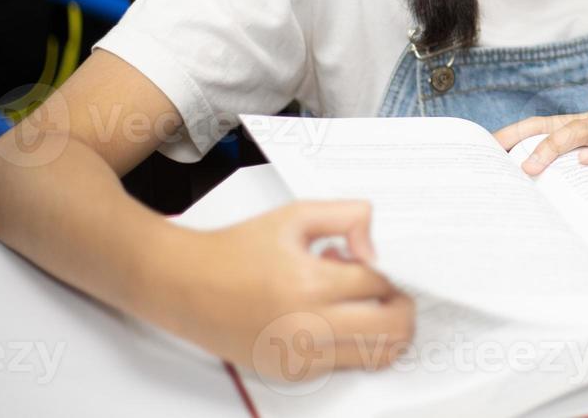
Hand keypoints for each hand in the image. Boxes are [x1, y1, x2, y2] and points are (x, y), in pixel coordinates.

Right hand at [161, 200, 414, 380]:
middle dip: (402, 306)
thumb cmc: (238, 249)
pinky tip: (332, 317)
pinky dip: (354, 343)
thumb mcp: (296, 215)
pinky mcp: (291, 373)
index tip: (379, 264)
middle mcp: (306, 328)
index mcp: (309, 284)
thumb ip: (348, 217)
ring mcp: (299, 357)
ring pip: (375, 355)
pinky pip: (345, 364)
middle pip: (391, 329)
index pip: (380, 285)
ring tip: (361, 303)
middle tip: (392, 290)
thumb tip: (375, 248)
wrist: (185, 285)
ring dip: (383, 329)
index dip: (390, 272)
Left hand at [493, 82, 587, 174]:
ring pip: (581, 132)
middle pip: (553, 124)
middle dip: (521, 138)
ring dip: (552, 149)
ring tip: (530, 168)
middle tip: (492, 154)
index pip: (548, 125)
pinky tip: (587, 162)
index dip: (518, 134)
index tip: (489, 147)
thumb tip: (574, 180)